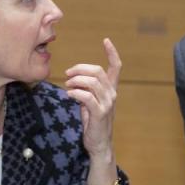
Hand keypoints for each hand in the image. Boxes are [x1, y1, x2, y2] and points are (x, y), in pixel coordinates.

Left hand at [65, 38, 121, 159]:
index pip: (116, 67)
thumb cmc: (93, 123)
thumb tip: (74, 80)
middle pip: (97, 71)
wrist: (99, 144)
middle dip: (80, 68)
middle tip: (68, 73)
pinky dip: (75, 92)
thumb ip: (85, 90)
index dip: (112, 53)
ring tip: (68, 85)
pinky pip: (87, 96)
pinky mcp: (99, 113)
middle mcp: (112, 94)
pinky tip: (70, 95)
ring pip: (92, 82)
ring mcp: (107, 104)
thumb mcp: (89, 103)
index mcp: (111, 90)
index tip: (106, 40)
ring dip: (76, 81)